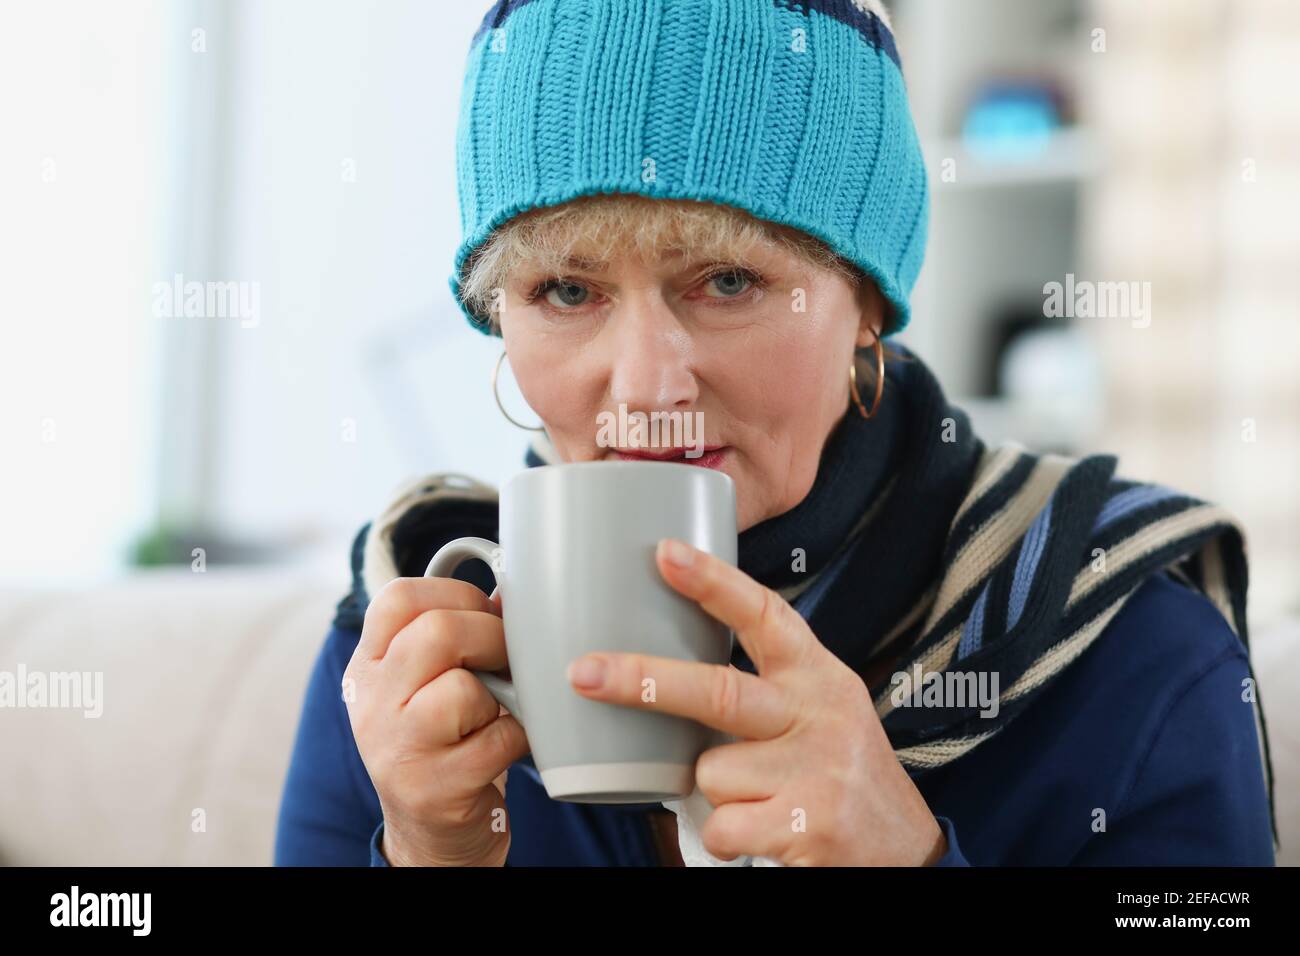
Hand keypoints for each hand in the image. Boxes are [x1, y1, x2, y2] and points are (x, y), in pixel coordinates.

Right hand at [343, 577, 528, 866]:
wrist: (430, 832)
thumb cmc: (444, 740)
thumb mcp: (432, 681)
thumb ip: (460, 632)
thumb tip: (510, 593)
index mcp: (369, 664)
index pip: (398, 598)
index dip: (457, 594)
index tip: (483, 615)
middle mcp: (370, 702)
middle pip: (437, 632)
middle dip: (492, 638)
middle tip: (505, 660)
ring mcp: (395, 749)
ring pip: (462, 689)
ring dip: (500, 695)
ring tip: (498, 710)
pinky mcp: (432, 790)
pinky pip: (498, 739)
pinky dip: (519, 737)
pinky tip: (508, 744)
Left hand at [565, 538, 946, 865]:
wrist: (904, 851)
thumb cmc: (839, 771)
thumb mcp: (818, 710)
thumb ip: (763, 685)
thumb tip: (667, 667)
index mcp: (818, 677)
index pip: (766, 616)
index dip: (714, 583)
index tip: (664, 552)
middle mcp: (820, 715)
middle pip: (718, 692)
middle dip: (643, 681)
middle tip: (584, 672)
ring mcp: (816, 772)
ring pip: (710, 772)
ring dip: (718, 791)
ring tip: (764, 798)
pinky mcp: (806, 825)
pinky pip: (721, 825)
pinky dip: (729, 836)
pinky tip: (768, 832)